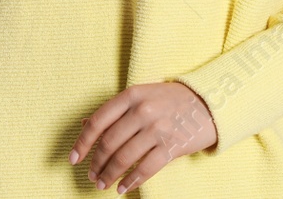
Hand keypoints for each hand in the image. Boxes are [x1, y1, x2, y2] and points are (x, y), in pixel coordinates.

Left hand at [69, 81, 217, 192]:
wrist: (209, 102)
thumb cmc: (170, 99)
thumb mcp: (142, 95)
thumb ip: (114, 109)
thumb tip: (83, 124)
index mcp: (132, 95)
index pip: (98, 121)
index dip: (82, 143)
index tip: (74, 159)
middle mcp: (143, 111)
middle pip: (109, 143)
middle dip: (96, 164)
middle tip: (92, 176)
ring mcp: (158, 128)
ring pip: (124, 158)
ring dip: (109, 175)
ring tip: (103, 185)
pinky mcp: (172, 146)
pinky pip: (145, 168)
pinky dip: (131, 181)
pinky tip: (123, 188)